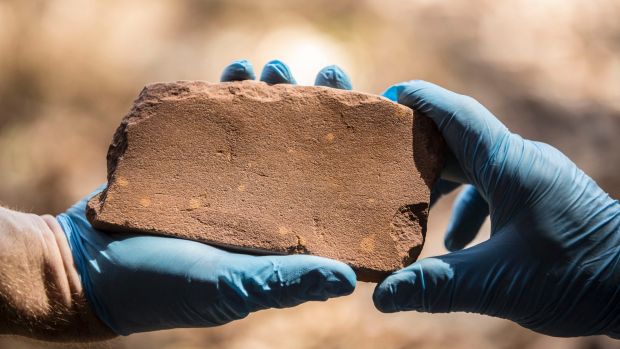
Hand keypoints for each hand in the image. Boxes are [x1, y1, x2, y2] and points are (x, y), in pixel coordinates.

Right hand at [56, 60, 355, 335]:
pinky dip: (225, 93)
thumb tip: (348, 278)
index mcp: (279, 232)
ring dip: (271, 94)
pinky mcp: (188, 161)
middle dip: (314, 108)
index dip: (351, 150)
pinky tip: (235, 71)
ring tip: (275, 67)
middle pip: (298, 147)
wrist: (90, 269)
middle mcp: (258, 202)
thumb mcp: (232, 287)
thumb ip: (283, 280)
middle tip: (325, 73)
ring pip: (258, 128)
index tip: (371, 111)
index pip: (329, 186)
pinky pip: (213, 120)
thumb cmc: (166, 289)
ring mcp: (223, 178)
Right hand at [374, 80, 619, 336]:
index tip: (387, 99)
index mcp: (510, 166)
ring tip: (413, 207)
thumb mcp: (497, 283)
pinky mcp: (542, 195)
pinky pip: (495, 186)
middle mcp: (523, 162)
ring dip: (444, 181)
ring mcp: (535, 177)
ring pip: (477, 164)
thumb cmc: (579, 278)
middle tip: (383, 159)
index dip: (420, 101)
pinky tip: (456, 243)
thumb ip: (435, 285)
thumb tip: (382, 295)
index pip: (457, 115)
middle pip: (461, 138)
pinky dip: (469, 206)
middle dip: (421, 148)